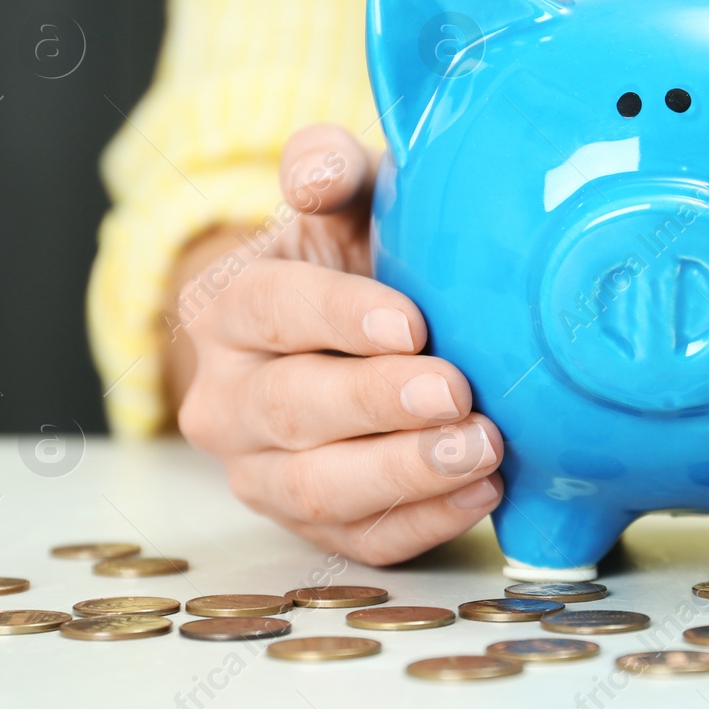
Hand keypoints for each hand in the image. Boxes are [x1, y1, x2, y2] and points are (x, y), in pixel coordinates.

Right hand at [169, 123, 503, 564]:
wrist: (358, 333)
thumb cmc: (358, 256)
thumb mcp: (346, 199)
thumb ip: (330, 167)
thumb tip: (314, 172)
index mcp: (225, 308)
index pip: (268, 309)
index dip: (336, 317)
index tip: (410, 322)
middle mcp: (225, 400)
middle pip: (289, 407)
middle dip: (377, 405)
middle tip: (456, 392)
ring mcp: (261, 473)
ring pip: (316, 489)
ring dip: (405, 474)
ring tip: (484, 450)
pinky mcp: (313, 527)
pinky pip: (360, 541)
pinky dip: (423, 524)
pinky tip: (484, 494)